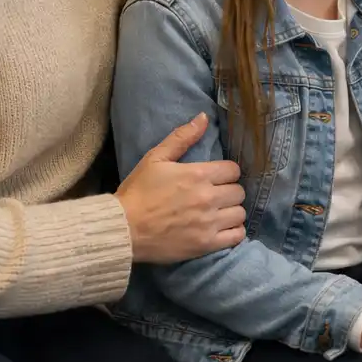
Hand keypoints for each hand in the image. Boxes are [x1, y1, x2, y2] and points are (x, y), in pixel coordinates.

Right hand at [115, 113, 246, 263]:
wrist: (122, 229)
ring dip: (232, 211)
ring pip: (240, 213)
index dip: (226, 173)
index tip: (217, 178)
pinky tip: (222, 229)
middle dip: (229, 191)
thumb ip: (182, 137)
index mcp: (199, 174)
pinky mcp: (206, 244)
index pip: (234, 170)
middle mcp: (209, 197)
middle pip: (239, 191)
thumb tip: (204, 117)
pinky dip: (233, 232)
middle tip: (216, 196)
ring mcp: (209, 222)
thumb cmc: (137, 192)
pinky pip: (237, 236)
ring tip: (219, 213)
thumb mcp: (155, 158)